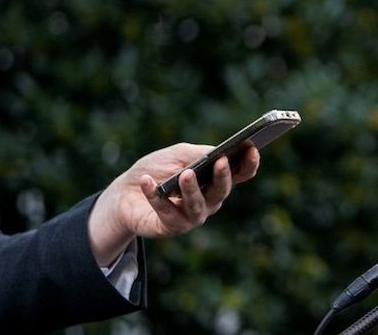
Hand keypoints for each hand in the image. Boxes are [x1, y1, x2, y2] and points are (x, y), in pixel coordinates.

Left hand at [87, 143, 259, 265]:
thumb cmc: (157, 169)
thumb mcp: (179, 154)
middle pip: (221, 192)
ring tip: (185, 174)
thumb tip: (217, 153)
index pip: (240, 174)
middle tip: (221, 162)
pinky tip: (147, 181)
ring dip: (191, 190)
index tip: (252, 149)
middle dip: (223, 177)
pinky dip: (155, 195)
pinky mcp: (170, 228)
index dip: (249, 164)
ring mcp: (191, 217)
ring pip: (197, 206)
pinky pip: (166, 212)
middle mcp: (209, 201)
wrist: (125, 192)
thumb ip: (198, 154)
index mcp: (215, 181)